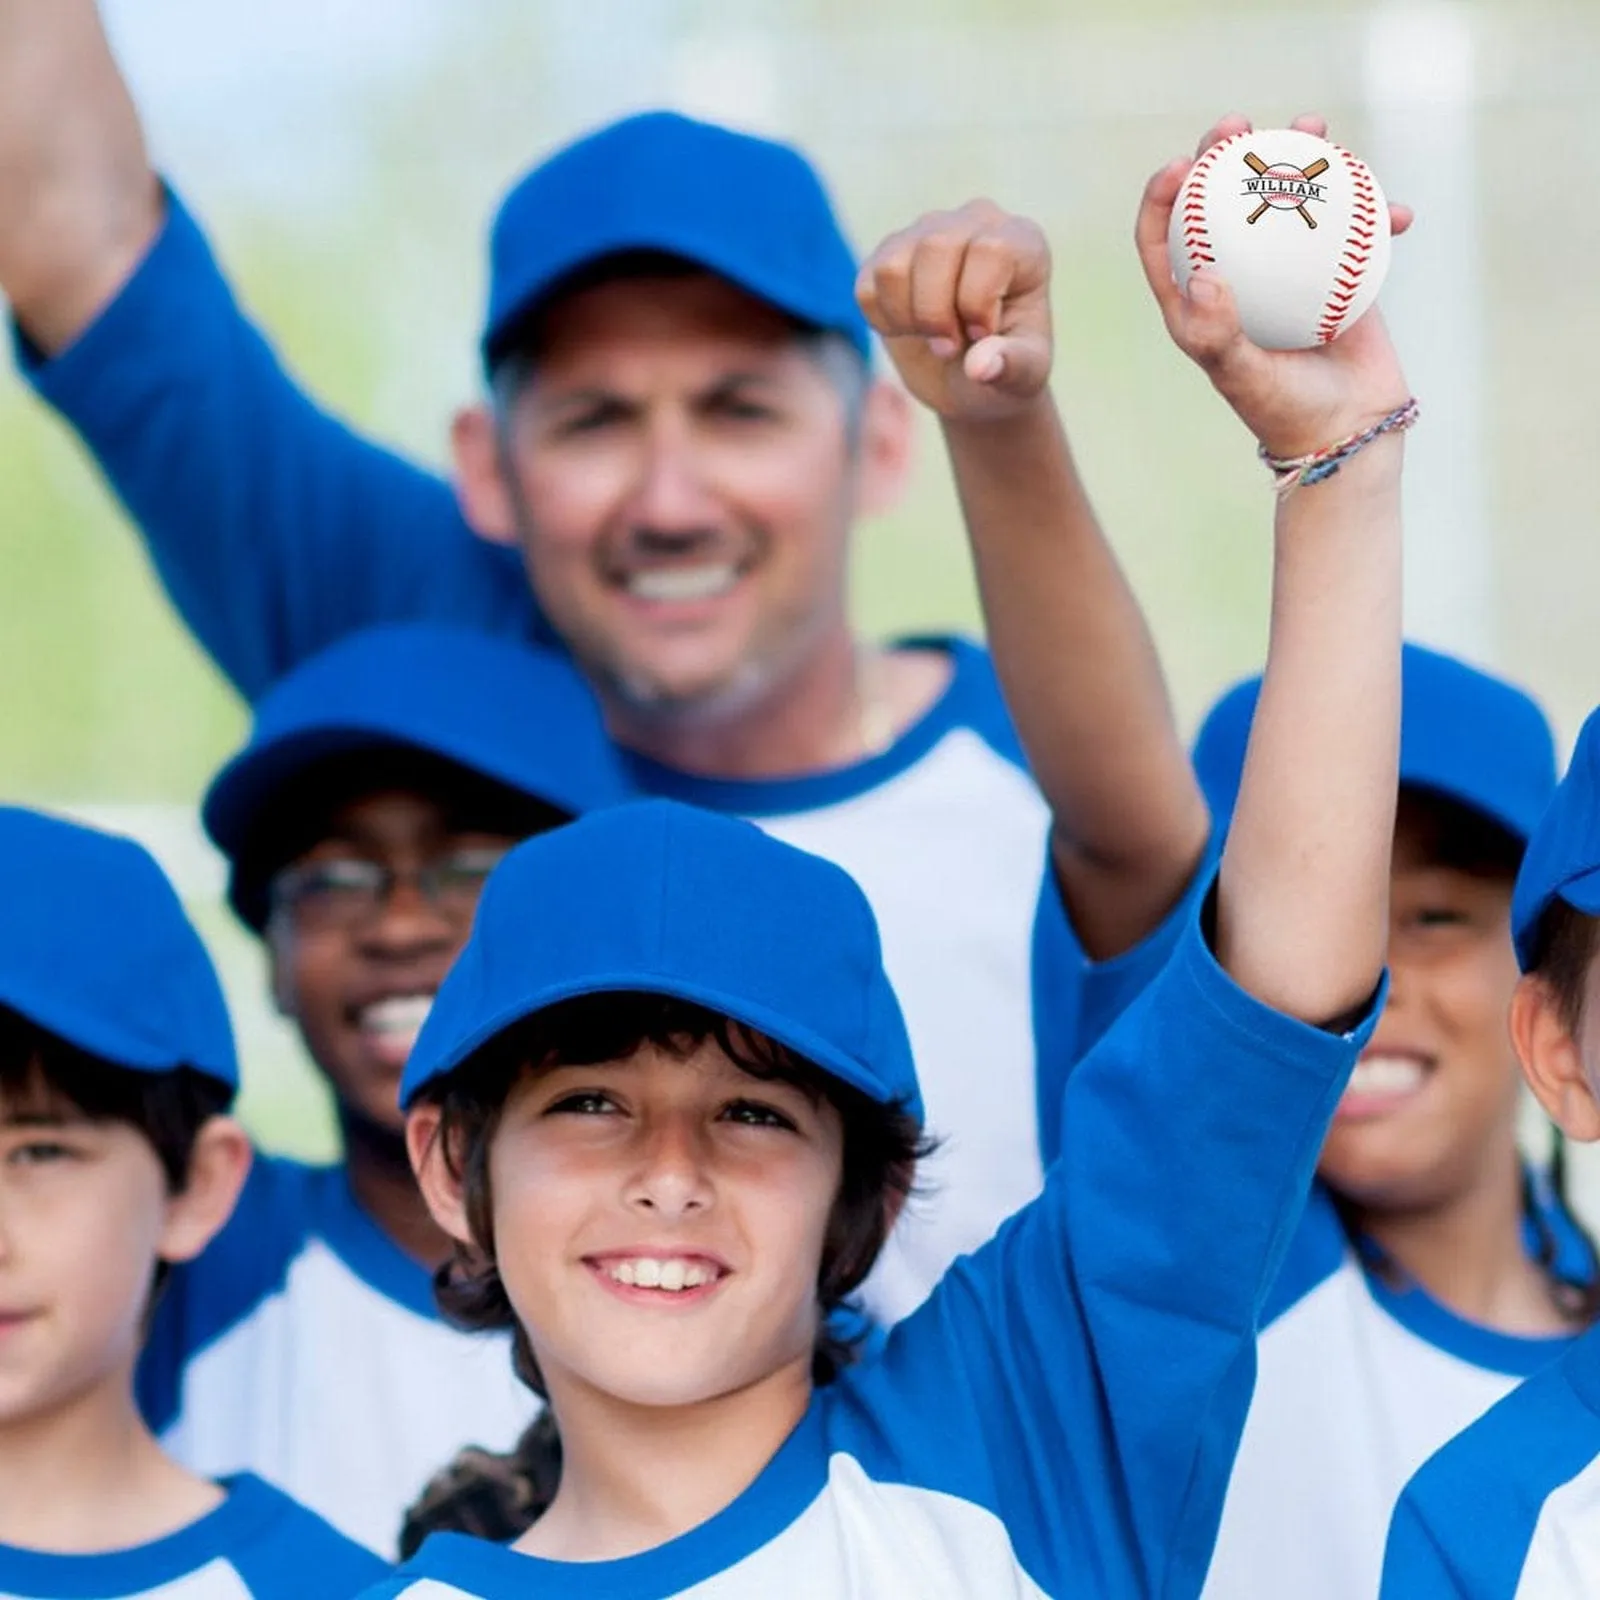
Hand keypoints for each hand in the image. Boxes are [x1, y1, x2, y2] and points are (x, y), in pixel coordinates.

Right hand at [856, 200, 1052, 421]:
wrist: (970, 375)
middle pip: (935, 247)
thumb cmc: (1006, 365)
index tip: (982, 336)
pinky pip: (866, 285)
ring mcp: (927, 231)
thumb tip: (979, 367)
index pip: (990, 250)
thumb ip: (1012, 366)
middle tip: (949, 346)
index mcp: (1021, 242)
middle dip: (935, 313)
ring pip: (893, 265)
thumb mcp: (1025, 375)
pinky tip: (909, 330)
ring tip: (931, 337)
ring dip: (907, 318)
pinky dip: (882, 321)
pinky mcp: (888, 253)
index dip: (977, 303)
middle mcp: (974, 222)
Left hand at [1137, 113, 1413, 458]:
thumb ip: (1216, 333)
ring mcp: (1288, 269)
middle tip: (1239, 125)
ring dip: (1300, 153)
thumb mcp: (1241, 376)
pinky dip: (1374, 209)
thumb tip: (1202, 274)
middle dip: (1223, 152)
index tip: (1181, 166)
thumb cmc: (1282, 410)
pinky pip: (1353, 224)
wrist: (1346, 431)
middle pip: (1221, 200)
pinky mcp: (1338, 271)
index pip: (1164, 238)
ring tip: (1313, 126)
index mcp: (1196, 301)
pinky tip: (1395, 212)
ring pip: (1288, 196)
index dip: (1162, 197)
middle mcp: (1238, 277)